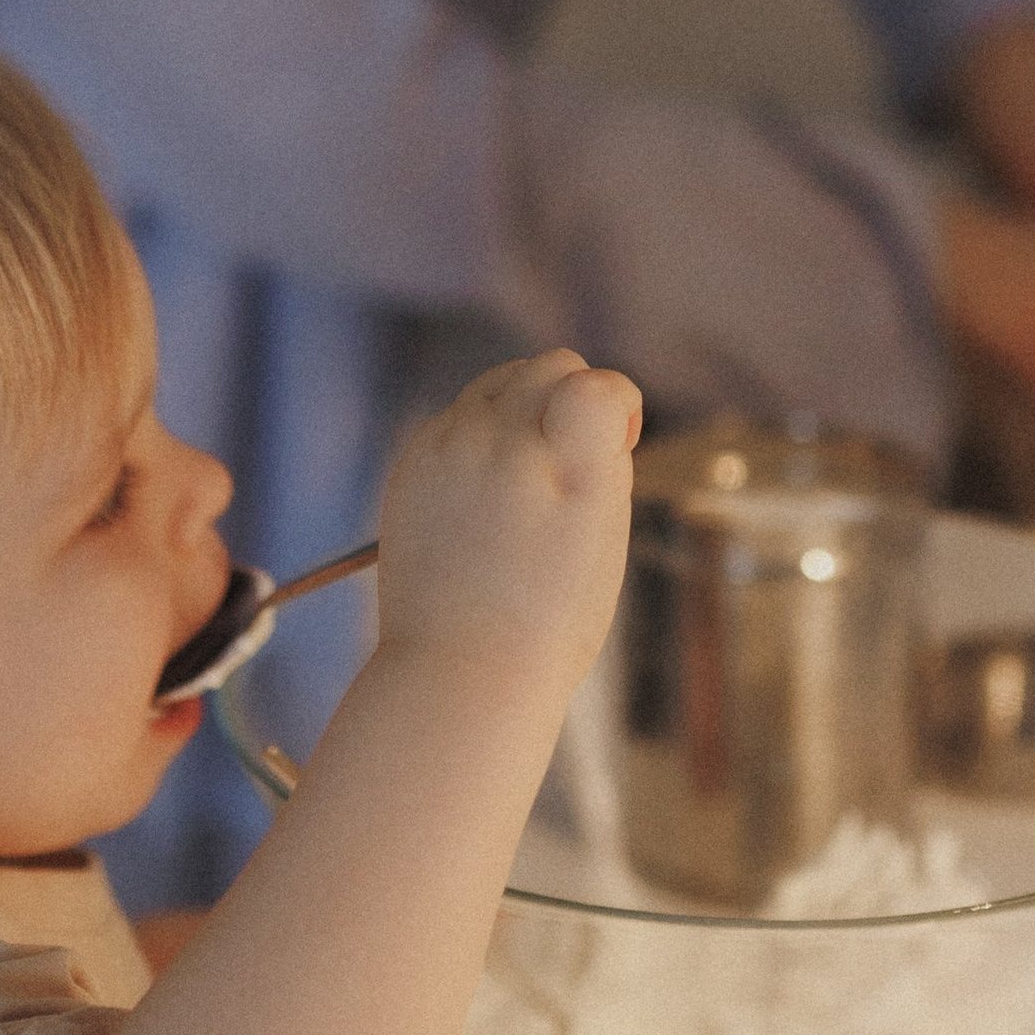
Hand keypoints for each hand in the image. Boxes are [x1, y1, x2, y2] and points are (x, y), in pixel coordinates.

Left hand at [375, 350, 641, 698]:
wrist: (463, 668)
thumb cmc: (551, 612)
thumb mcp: (605, 529)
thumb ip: (597, 453)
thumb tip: (583, 403)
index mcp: (566, 465)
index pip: (595, 382)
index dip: (616, 400)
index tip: (620, 436)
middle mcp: (502, 442)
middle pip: (549, 366)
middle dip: (572, 396)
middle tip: (573, 461)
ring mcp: (450, 446)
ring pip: (500, 381)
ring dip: (524, 408)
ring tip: (529, 475)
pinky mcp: (414, 460)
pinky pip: (459, 415)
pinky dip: (481, 435)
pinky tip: (488, 491)